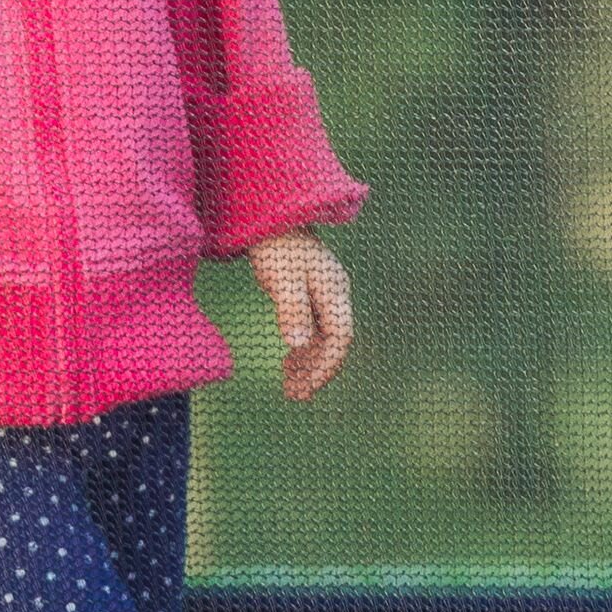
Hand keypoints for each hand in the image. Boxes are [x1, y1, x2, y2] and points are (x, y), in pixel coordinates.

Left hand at [251, 231, 353, 398]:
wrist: (271, 216)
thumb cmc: (275, 244)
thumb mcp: (281, 277)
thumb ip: (291, 309)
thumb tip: (298, 345)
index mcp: (334, 290)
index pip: (340, 337)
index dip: (325, 366)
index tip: (303, 389)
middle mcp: (336, 293)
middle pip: (335, 342)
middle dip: (317, 371)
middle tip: (293, 396)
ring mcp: (326, 293)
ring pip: (325, 338)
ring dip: (310, 363)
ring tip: (290, 388)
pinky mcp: (313, 293)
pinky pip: (316, 329)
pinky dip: (304, 349)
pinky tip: (289, 363)